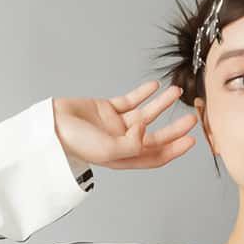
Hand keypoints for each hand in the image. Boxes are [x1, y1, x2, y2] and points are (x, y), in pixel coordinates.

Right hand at [52, 81, 198, 170]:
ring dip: (161, 105)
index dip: (174, 149)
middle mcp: (123, 142)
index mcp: (124, 158)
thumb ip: (131, 144)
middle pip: (155, 136)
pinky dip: (142, 93)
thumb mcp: (107, 150)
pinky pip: (129, 100)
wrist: (51, 125)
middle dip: (174, 128)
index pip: (155, 156)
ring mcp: (115, 125)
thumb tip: (147, 130)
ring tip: (176, 92)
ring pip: (145, 115)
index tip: (191, 140)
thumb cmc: (75, 142)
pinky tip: (154, 86)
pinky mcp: (106, 109)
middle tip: (192, 118)